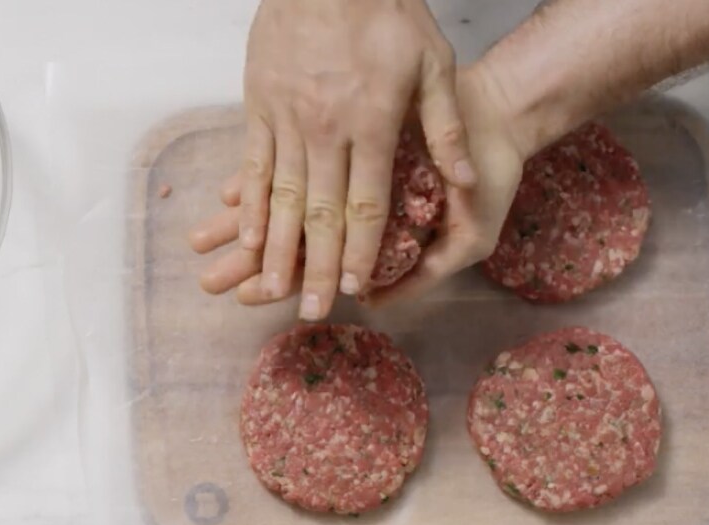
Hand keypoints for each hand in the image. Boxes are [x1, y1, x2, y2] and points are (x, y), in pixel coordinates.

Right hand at [191, 65, 524, 308]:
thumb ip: (446, 126)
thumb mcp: (433, 62)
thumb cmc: (386, 12)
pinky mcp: (259, 105)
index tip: (359, 290)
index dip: (364, 251)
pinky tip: (244, 235)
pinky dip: (247, 204)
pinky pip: (251, 164)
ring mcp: (287, 119)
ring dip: (275, 248)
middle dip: (317, 267)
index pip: (367, 204)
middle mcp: (325, 129)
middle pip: (320, 212)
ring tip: (271, 289)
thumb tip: (464, 178)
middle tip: (312, 310)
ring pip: (279, 197)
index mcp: (371, 124)